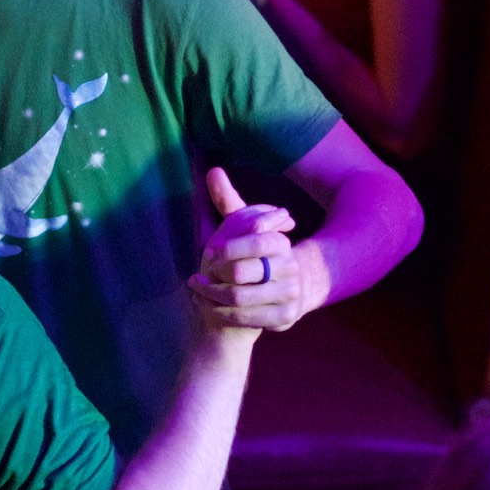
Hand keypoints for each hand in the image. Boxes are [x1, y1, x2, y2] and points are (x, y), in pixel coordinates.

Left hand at [186, 167, 301, 333]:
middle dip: (214, 276)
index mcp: (281, 243)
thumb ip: (228, 201)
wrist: (286, 292)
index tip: (210, 253)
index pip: (252, 241)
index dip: (225, 249)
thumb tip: (213, 171)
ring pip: (237, 297)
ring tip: (199, 290)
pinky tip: (210, 306)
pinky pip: (243, 317)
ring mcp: (289, 294)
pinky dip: (220, 313)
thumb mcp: (244, 227)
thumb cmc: (256, 256)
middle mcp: (290, 268)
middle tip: (199, 277)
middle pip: (238, 273)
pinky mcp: (284, 318)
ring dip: (210, 295)